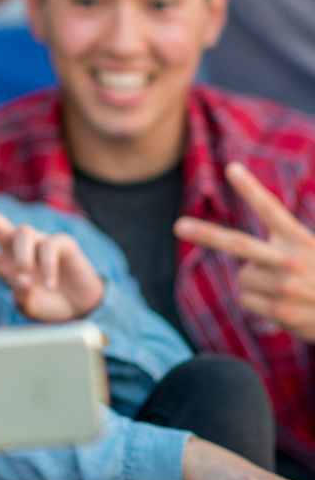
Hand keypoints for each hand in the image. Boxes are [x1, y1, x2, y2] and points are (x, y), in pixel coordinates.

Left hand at [0, 188, 103, 321]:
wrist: (83, 308)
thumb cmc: (51, 305)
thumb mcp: (30, 308)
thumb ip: (22, 298)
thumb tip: (22, 280)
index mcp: (1, 264)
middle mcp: (17, 248)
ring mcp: (40, 242)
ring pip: (22, 234)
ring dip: (23, 257)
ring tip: (29, 278)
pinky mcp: (61, 242)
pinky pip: (49, 247)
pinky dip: (47, 266)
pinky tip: (51, 283)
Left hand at [174, 162, 314, 340]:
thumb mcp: (311, 251)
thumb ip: (284, 247)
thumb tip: (242, 272)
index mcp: (300, 239)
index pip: (271, 209)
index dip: (250, 189)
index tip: (231, 168)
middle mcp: (291, 260)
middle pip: (239, 245)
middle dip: (206, 234)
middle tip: (178, 226)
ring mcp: (285, 286)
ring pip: (242, 279)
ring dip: (255, 285)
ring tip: (284, 290)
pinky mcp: (281, 311)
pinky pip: (246, 302)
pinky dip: (257, 305)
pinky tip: (283, 307)